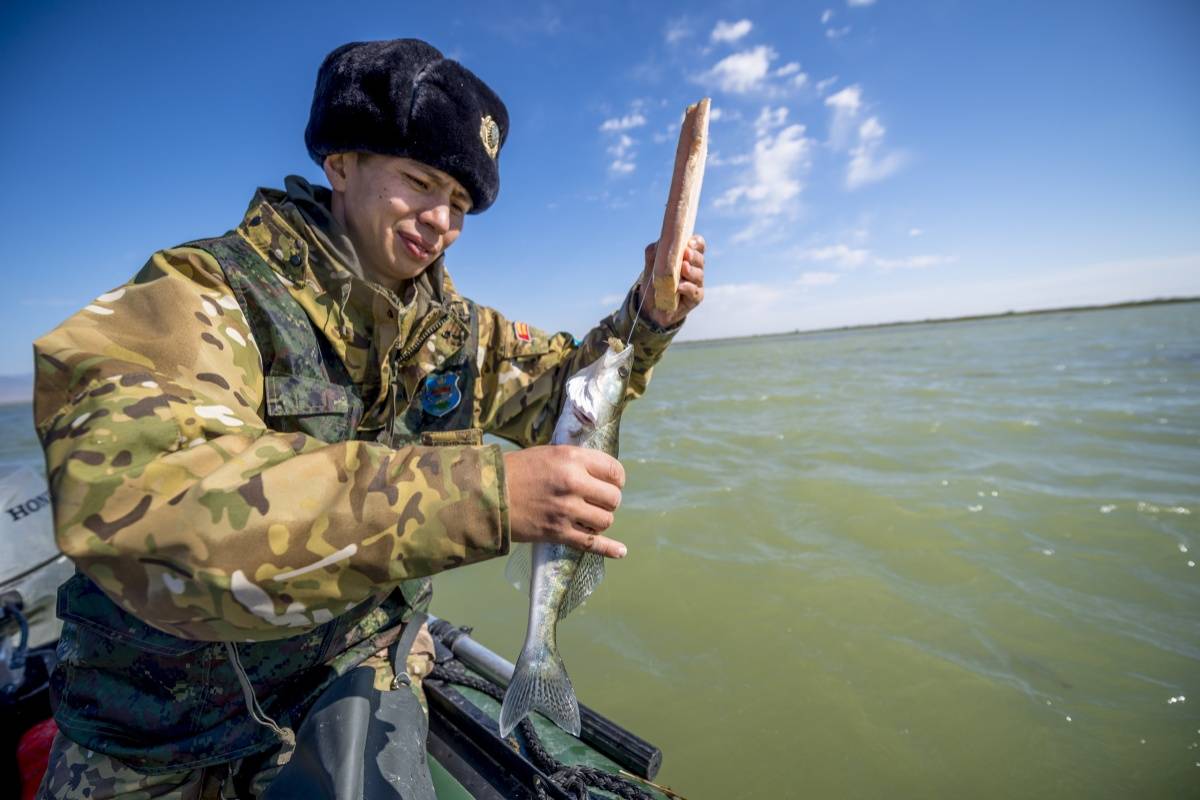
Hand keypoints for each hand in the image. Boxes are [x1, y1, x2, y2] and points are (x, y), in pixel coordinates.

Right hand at [503, 446, 627, 557]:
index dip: (616, 479)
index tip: (611, 484)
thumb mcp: (549, 453)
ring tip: (587, 518)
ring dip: (600, 521)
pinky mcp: (558, 532)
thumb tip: (600, 474)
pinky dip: (609, 549)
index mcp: (572, 459)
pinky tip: (620, 551)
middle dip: (608, 501)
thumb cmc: (516, 470)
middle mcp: (573, 483)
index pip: (614, 470)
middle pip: (613, 498)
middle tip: (595, 501)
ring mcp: (566, 510)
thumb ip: (576, 462)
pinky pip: (592, 543)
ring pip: (605, 521)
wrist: (487, 493)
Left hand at [638, 234, 705, 328]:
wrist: (650, 305)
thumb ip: (655, 251)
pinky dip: (687, 288)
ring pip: (699, 275)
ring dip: (691, 271)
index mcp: (687, 257)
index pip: (699, 246)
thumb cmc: (654, 281)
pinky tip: (679, 287)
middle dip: (694, 256)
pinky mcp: (695, 298)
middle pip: (700, 259)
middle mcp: (695, 269)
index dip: (697, 243)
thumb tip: (661, 241)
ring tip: (683, 269)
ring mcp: (696, 284)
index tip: (689, 242)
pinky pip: (694, 292)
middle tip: (686, 254)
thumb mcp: (651, 263)